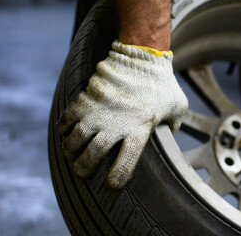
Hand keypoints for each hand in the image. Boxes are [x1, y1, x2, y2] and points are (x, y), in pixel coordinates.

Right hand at [56, 40, 188, 187]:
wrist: (141, 55)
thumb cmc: (163, 84)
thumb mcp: (177, 108)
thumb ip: (172, 128)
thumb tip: (169, 140)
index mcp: (140, 130)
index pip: (125, 164)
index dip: (116, 179)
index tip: (112, 185)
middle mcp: (115, 125)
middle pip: (93, 155)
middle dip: (84, 168)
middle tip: (83, 172)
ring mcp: (98, 112)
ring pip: (75, 140)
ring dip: (71, 151)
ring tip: (73, 154)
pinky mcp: (85, 99)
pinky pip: (66, 120)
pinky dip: (63, 130)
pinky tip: (65, 134)